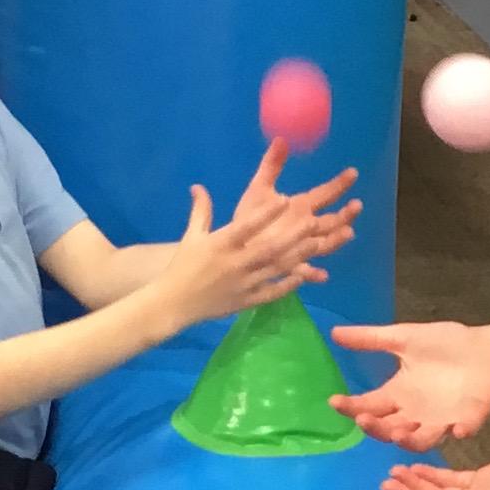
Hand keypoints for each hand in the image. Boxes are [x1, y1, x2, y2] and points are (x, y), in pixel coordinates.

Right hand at [157, 142, 361, 327]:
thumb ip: (200, 211)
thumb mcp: (191, 237)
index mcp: (220, 245)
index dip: (266, 214)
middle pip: (268, 248)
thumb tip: (198, 186)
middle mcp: (234, 264)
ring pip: (274, 269)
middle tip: (312, 221)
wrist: (173, 304)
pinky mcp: (246, 301)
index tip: (284, 199)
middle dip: (292, 235)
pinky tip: (305, 274)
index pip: (246, 227)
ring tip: (316, 242)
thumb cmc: (183, 266)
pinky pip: (272, 292)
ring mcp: (243, 285)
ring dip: (297, 256)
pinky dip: (288, 284)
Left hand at [231, 141, 362, 277]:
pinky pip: (304, 271)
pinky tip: (322, 275)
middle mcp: (305, 228)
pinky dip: (314, 273)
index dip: (339, 184)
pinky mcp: (290, 266)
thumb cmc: (249, 217)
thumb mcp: (259, 189)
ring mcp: (300, 247)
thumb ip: (271, 165)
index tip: (353, 172)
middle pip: (331, 221)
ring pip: (324, 244)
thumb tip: (281, 138)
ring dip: (336, 239)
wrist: (235, 246)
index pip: (324, 194)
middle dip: (345, 214)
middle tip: (356, 205)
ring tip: (348, 233)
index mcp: (300, 208)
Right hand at [327, 319, 489, 448]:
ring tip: (398, 433)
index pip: (369, 406)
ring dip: (409, 440)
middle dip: (375, 428)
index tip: (335, 401)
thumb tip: (333, 332)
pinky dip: (461, 430)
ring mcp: (443, 419)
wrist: (488, 345)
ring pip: (421, 440)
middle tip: (363, 419)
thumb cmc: (446, 343)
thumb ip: (372, 339)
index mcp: (399, 394)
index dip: (351, 407)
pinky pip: (465, 429)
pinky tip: (458, 429)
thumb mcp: (405, 337)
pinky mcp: (470, 418)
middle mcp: (416, 414)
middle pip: (389, 429)